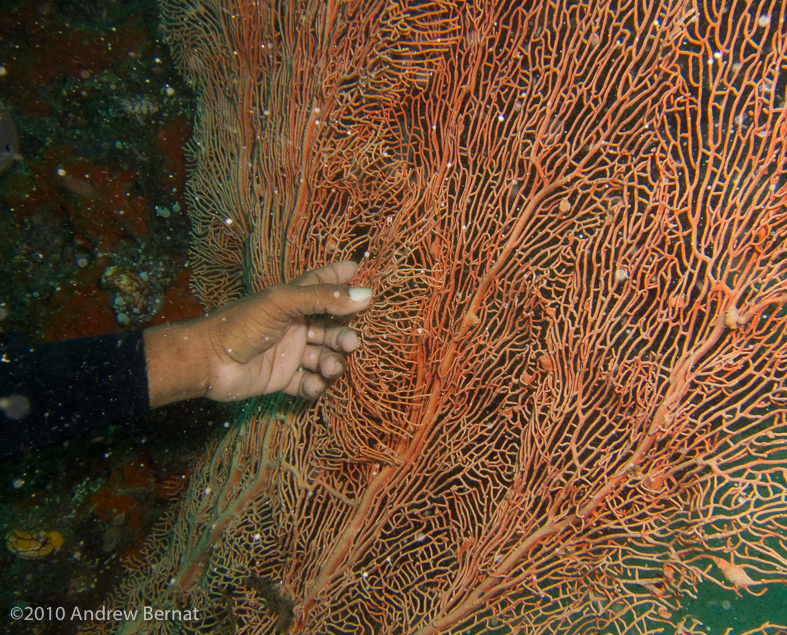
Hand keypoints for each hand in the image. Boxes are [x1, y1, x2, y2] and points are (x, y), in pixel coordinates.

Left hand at [144, 261, 371, 407]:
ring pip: (324, 356)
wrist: (208, 362)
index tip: (361, 271)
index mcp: (292, 301)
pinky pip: (307, 382)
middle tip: (351, 344)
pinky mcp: (282, 378)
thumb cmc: (241, 324)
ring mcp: (289, 353)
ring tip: (330, 368)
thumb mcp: (283, 302)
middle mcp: (294, 325)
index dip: (341, 277)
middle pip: (331, 327)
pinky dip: (314, 385)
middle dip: (345, 335)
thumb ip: (324, 298)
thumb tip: (366, 296)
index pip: (321, 283)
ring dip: (333, 362)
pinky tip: (312, 384)